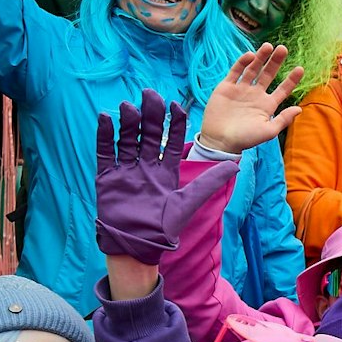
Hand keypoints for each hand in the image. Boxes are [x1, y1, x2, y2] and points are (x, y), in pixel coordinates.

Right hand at [95, 91, 239, 265]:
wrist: (137, 247)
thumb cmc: (165, 228)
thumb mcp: (190, 201)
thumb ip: (210, 182)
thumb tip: (236, 165)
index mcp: (167, 171)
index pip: (172, 141)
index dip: (174, 123)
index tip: (175, 105)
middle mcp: (147, 167)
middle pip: (148, 135)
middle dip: (149, 115)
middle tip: (149, 94)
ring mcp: (126, 171)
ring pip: (127, 139)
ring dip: (127, 122)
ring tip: (128, 105)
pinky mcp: (107, 177)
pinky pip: (105, 152)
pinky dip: (104, 136)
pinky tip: (106, 118)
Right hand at [200, 45, 302, 155]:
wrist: (220, 140)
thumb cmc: (245, 139)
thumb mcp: (268, 131)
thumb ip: (283, 119)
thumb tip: (299, 108)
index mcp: (267, 105)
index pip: (282, 89)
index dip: (291, 79)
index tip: (300, 68)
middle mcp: (256, 95)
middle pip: (268, 74)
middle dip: (275, 62)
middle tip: (283, 48)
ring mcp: (241, 89)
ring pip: (253, 69)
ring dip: (260, 58)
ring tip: (268, 46)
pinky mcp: (227, 87)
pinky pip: (236, 71)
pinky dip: (243, 63)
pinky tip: (250, 55)